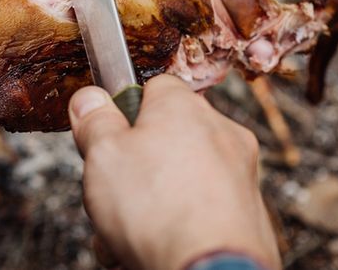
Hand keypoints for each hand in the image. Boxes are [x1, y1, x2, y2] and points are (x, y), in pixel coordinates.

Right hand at [69, 75, 280, 269]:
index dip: (124, 111)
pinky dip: (178, 225)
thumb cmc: (157, 209)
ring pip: (180, 179)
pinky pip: (202, 209)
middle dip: (135, 167)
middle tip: (112, 194)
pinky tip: (153, 247)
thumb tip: (89, 98)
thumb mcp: (102, 153)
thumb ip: (94, 120)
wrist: (209, 269)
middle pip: (165, 139)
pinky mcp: (248, 213)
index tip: (105, 136)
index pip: (153, 87)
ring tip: (125, 234)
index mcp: (183, 106)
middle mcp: (219, 132)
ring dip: (151, 202)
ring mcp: (239, 174)